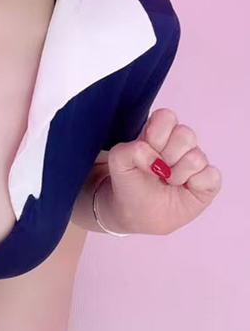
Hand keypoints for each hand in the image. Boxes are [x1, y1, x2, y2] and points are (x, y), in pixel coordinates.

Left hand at [104, 108, 222, 235]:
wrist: (135, 214)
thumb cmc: (129, 184)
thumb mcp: (118, 163)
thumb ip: (130, 151)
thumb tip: (156, 160)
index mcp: (159, 131)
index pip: (167, 116)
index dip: (156, 135)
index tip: (147, 151)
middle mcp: (179, 143)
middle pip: (185, 134)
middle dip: (167, 156)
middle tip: (157, 170)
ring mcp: (195, 161)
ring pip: (197, 157)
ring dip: (177, 174)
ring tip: (167, 181)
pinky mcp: (207, 181)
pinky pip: (212, 175)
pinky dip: (195, 185)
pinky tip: (183, 189)